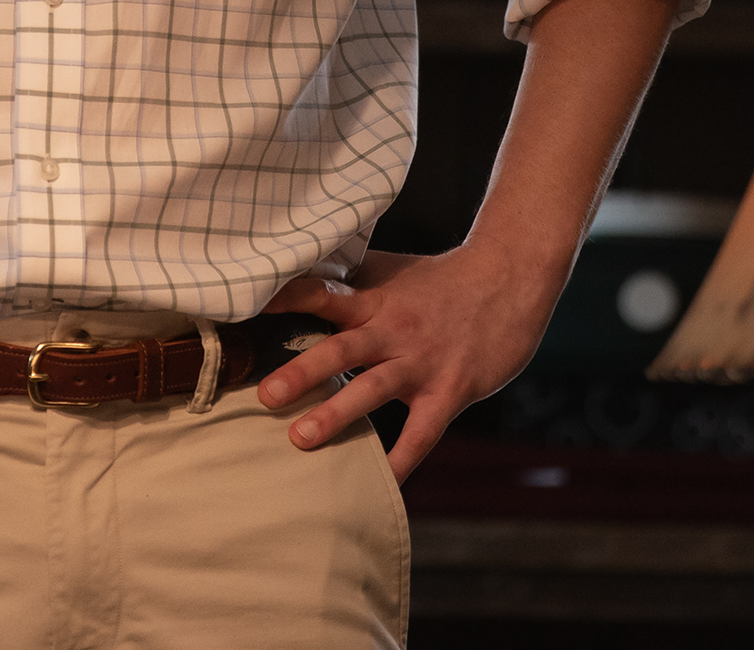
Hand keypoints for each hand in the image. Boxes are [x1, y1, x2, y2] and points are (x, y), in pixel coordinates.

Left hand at [254, 247, 555, 480]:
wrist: (509, 278)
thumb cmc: (442, 279)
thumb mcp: (392, 270)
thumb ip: (349, 281)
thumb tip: (297, 278)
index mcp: (372, 298)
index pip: (321, 295)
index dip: (285, 300)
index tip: (245, 310)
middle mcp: (392, 329)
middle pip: (342, 348)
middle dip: (302, 372)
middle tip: (264, 395)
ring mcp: (421, 361)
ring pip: (374, 389)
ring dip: (338, 414)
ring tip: (302, 439)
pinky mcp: (451, 389)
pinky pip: (422, 431)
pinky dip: (402, 459)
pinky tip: (382, 482)